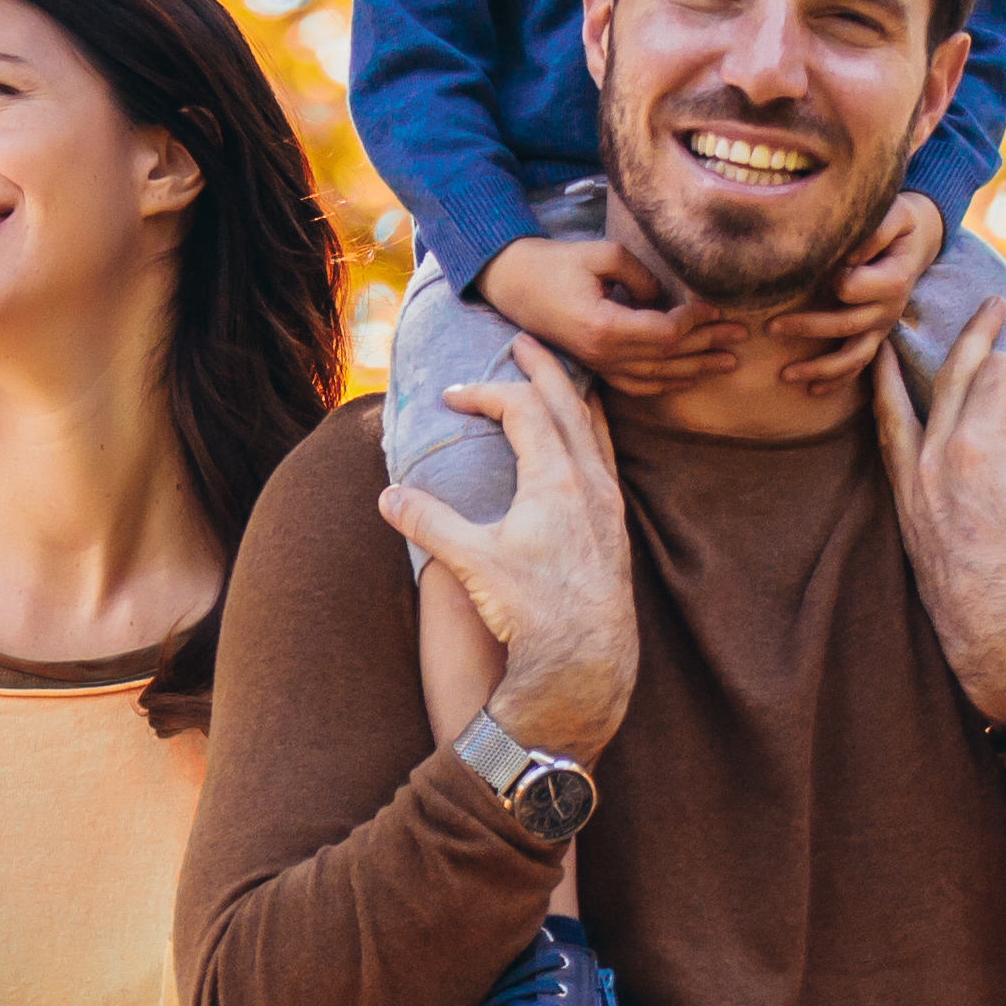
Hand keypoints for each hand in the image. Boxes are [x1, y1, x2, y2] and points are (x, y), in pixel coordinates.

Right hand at [379, 335, 638, 767]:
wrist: (586, 662)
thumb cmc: (533, 612)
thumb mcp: (472, 563)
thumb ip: (429, 523)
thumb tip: (388, 496)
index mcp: (556, 480)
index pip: (522, 409)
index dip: (485, 393)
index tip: (452, 396)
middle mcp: (591, 483)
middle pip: (570, 403)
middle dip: (543, 369)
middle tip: (524, 343)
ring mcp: (610, 506)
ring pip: (596, 430)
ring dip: (574, 399)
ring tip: (562, 380)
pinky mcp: (616, 530)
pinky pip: (606, 460)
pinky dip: (589, 435)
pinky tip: (583, 447)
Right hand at [476, 229, 737, 399]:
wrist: (512, 283)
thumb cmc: (555, 263)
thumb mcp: (603, 255)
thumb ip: (642, 277)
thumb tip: (665, 298)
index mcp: (603, 327)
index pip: (664, 333)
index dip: (694, 322)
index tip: (715, 306)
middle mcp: (602, 354)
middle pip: (666, 357)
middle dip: (707, 345)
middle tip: (740, 335)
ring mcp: (597, 365)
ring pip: (656, 378)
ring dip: (694, 370)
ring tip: (727, 363)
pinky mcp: (594, 366)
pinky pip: (636, 384)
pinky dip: (665, 383)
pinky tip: (688, 377)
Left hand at [762, 192, 940, 393]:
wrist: (913, 242)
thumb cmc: (895, 225)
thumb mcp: (893, 214)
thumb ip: (873, 230)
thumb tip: (848, 256)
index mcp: (892, 279)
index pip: (852, 288)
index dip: (832, 280)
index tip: (816, 266)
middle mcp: (888, 309)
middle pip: (844, 325)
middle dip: (806, 328)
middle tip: (770, 327)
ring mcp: (881, 327)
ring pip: (852, 358)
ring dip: (819, 369)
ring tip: (785, 375)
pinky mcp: (874, 337)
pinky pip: (857, 367)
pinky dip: (836, 382)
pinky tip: (811, 392)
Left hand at [886, 320, 1005, 728]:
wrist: (1000, 637)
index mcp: (977, 449)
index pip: (1000, 378)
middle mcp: (935, 459)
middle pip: (951, 377)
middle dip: (974, 337)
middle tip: (988, 306)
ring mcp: (914, 486)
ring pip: (899, 410)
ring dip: (899, 371)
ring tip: (889, 341)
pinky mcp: (905, 512)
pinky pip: (888, 449)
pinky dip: (887, 419)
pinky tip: (886, 411)